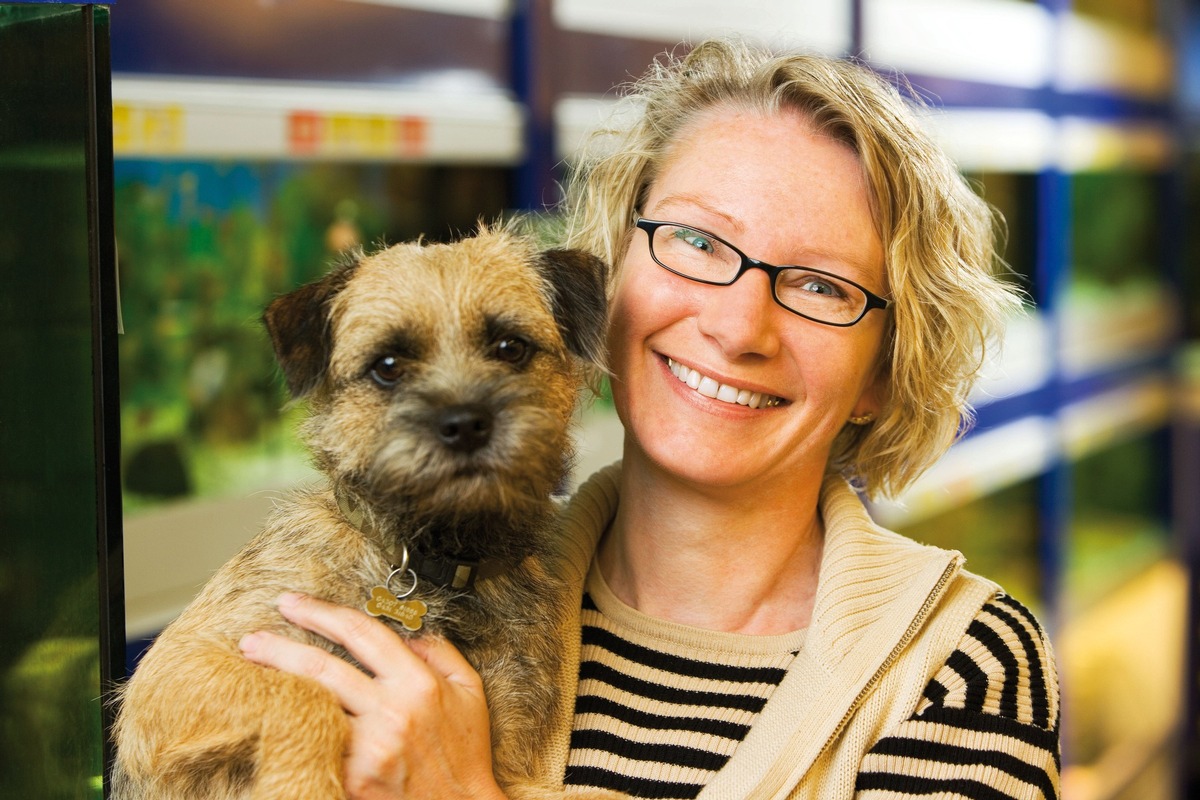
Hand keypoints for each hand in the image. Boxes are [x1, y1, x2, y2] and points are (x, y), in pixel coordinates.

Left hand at [239, 593, 505, 799]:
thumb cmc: (465, 755)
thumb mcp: (470, 691)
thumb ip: (442, 653)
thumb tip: (410, 633)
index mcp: (418, 682)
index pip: (362, 633)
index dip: (322, 613)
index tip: (293, 603)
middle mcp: (392, 710)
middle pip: (323, 667)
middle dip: (280, 647)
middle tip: (251, 639)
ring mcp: (371, 747)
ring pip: (312, 705)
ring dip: (276, 687)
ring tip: (250, 672)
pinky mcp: (355, 778)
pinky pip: (317, 745)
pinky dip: (292, 730)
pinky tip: (269, 719)